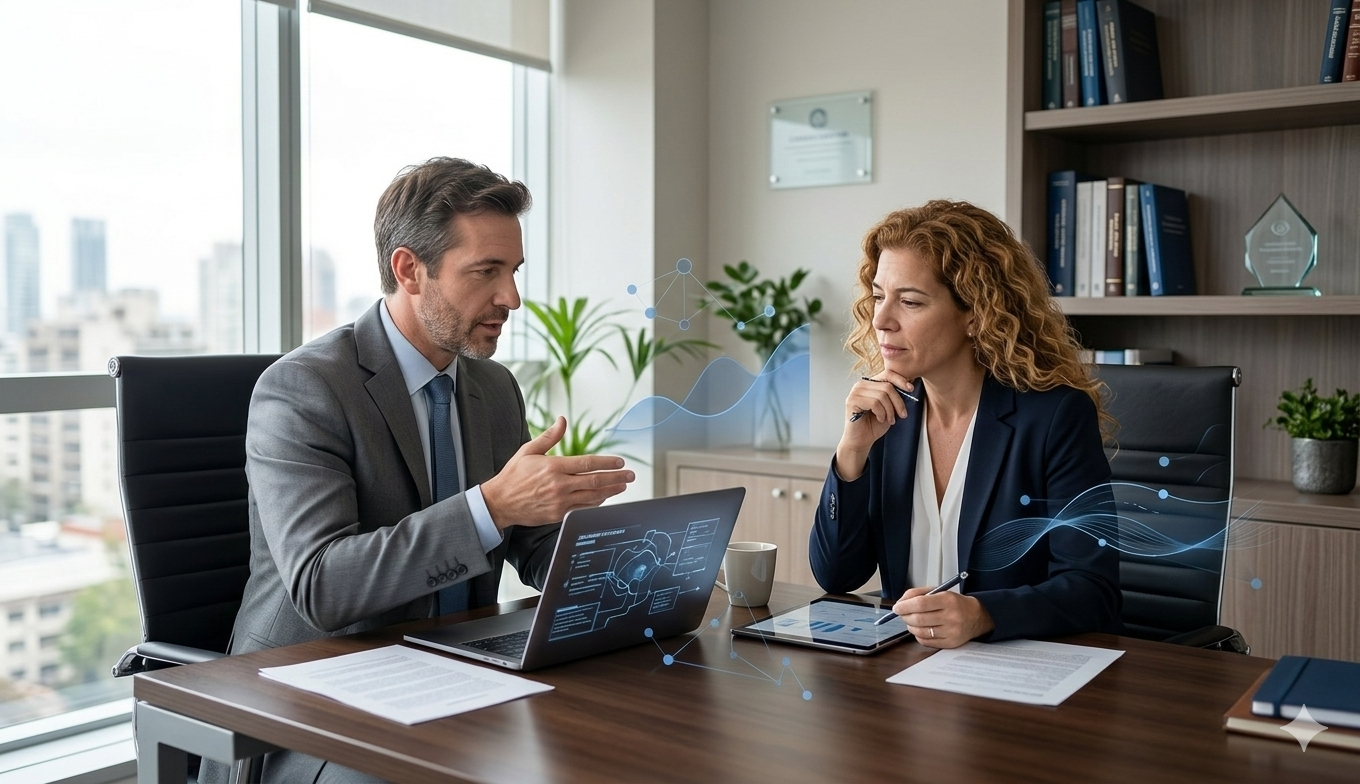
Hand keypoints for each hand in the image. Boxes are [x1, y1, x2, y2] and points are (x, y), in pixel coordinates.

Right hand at [480, 416, 634, 528]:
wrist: (499, 502)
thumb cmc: (513, 475)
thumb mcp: (528, 450)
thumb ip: (549, 436)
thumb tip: (562, 420)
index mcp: (553, 467)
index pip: (587, 463)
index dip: (607, 462)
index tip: (620, 462)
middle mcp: (559, 485)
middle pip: (595, 481)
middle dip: (616, 477)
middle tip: (630, 475)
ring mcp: (560, 501)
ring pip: (593, 497)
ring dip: (611, 491)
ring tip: (623, 486)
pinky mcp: (558, 514)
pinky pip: (583, 509)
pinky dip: (597, 503)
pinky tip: (605, 497)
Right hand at [834, 370, 914, 480]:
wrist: (861, 440)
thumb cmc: (874, 424)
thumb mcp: (889, 407)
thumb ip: (894, 395)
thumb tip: (909, 385)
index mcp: (870, 383)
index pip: (887, 374)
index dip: (901, 380)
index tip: (911, 389)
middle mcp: (861, 384)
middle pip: (887, 386)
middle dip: (898, 402)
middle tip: (901, 415)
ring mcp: (855, 392)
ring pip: (882, 395)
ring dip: (890, 410)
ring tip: (889, 420)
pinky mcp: (852, 401)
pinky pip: (874, 403)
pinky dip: (881, 413)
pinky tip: (880, 419)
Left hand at [892, 586, 993, 649]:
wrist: (977, 616)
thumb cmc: (955, 603)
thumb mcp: (939, 591)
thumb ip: (918, 593)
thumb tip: (901, 602)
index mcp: (948, 600)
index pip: (920, 604)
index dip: (905, 606)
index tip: (897, 607)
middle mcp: (951, 617)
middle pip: (918, 619)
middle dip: (905, 616)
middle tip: (903, 614)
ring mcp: (951, 632)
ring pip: (920, 632)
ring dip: (910, 626)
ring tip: (912, 621)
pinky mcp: (950, 643)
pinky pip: (926, 642)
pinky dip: (918, 635)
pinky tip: (920, 629)